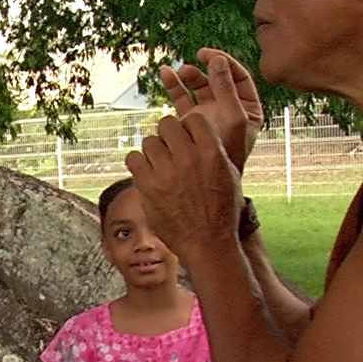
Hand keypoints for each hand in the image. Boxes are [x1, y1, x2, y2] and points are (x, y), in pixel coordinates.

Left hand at [124, 112, 241, 261]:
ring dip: (154, 150)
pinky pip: (133, 158)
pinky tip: (148, 173)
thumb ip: (213, 149)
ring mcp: (166, 172)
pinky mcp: (148, 186)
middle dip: (169, 135)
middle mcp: (188, 158)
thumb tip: (196, 131)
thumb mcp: (229, 174)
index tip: (188, 139)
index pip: (192, 119)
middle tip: (171, 150)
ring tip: (160, 165)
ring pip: (149, 140)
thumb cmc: (222, 210)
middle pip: (167, 124)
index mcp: (212, 152)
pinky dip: (138, 163)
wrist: (207, 242)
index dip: (189, 127)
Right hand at [161, 48, 263, 169]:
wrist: (208, 181)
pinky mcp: (191, 121)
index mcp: (248, 109)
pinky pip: (183, 97)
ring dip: (189, 75)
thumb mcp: (232, 117)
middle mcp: (229, 110)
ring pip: (199, 87)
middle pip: (218, 79)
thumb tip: (218, 60)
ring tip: (179, 71)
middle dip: (205, 68)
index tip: (210, 55)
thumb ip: (226, 89)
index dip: (226, 63)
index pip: (240, 77)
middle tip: (194, 60)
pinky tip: (165, 73)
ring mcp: (209, 115)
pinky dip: (174, 85)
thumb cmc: (226, 152)